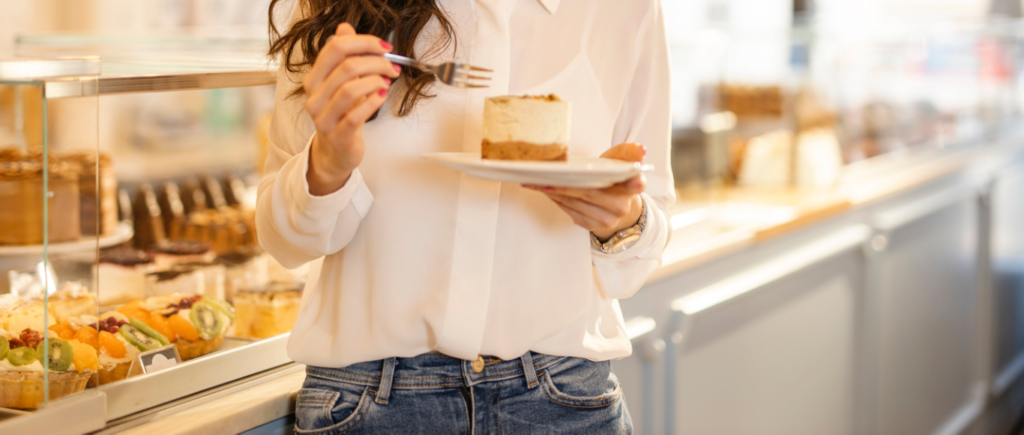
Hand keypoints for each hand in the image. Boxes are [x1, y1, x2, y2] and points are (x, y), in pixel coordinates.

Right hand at [304, 23, 401, 194]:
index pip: (335, 48)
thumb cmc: (342, 114)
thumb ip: (343, 56)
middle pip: (345, 66)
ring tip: (386, 83)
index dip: (363, 43)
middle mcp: (314, 96)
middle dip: (376, 63)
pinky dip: (373, 102)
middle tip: (391, 67)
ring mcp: (323, 117)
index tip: (384, 47)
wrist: (336, 151)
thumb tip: (345, 28)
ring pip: (351, 89)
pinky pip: (356, 115)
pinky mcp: (337, 135)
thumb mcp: (342, 83)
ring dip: (375, 82)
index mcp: (314, 79)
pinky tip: (381, 97)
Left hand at [524, 143, 645, 239]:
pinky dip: (556, 199)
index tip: (635, 179)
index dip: (635, 181)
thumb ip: (627, 153)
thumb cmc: (614, 180)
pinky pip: (570, 211)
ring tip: (537, 180)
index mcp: (633, 187)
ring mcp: (607, 219)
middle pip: (590, 192)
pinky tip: (546, 190)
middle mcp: (622, 206)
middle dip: (564, 184)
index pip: (636, 183)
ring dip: (554, 191)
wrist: (617, 207)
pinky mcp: (592, 226)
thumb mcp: (620, 163)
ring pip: (575, 202)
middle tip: (544, 176)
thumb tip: (641, 149)